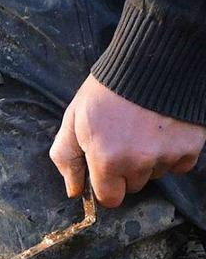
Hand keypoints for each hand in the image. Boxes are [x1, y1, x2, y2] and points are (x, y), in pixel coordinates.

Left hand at [50, 75, 205, 207]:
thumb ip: (67, 158)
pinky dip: (173, 153)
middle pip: (133, 185)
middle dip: (126, 169)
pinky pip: (180, 164)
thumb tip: (73, 190)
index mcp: (106, 160)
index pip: (110, 198)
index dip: (106, 184)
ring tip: (142, 129)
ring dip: (149, 160)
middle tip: (122, 139)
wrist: (149, 60)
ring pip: (155, 174)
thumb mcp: (73, 120)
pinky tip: (162, 130)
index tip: (105, 168)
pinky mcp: (191, 145)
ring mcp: (166, 155)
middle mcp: (138, 163)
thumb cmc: (106, 90)